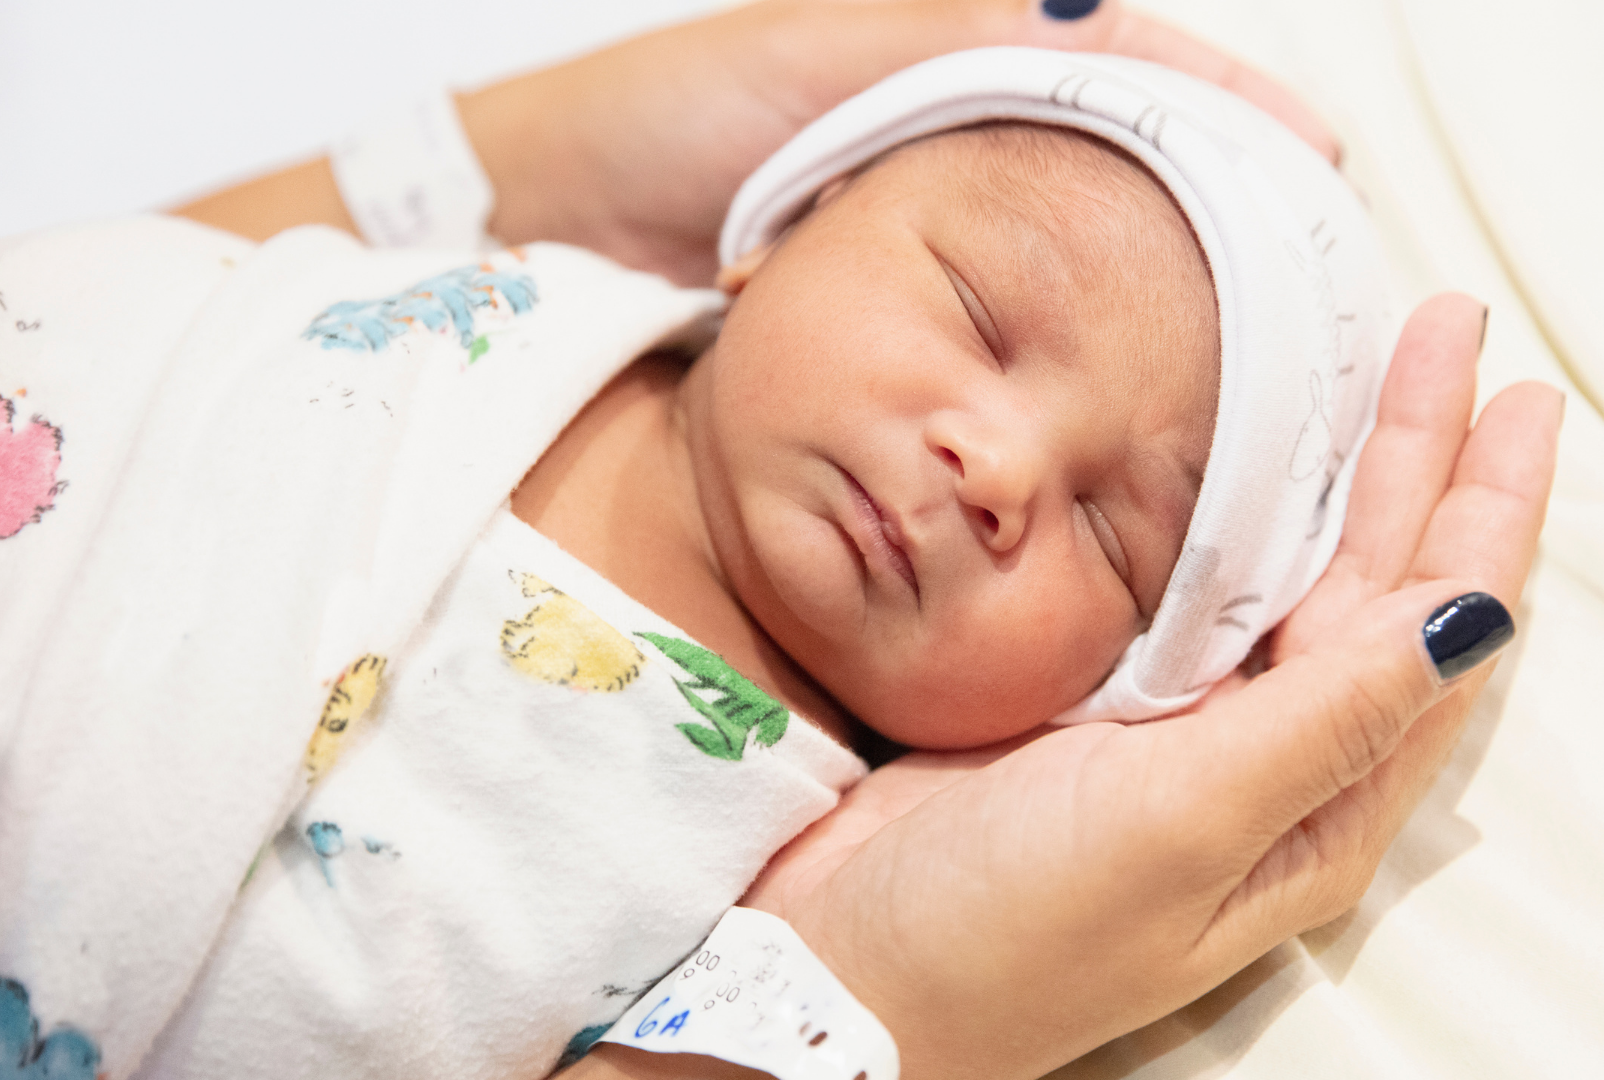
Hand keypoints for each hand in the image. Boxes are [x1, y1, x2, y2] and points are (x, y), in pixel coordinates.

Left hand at [465, 0, 1338, 284]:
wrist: (562, 219)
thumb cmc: (676, 116)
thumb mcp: (824, 52)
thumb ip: (960, 39)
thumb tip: (1094, 18)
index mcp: (958, 56)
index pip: (1127, 64)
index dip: (1224, 108)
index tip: (1316, 159)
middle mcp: (961, 141)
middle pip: (1117, 168)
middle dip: (1210, 211)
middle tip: (1302, 274)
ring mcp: (932, 233)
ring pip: (1070, 254)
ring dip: (1149, 289)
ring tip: (1237, 337)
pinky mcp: (893, 309)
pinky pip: (997, 323)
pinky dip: (1056, 346)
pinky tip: (1105, 382)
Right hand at [729, 294, 1562, 1079]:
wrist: (835, 968)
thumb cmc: (1001, 935)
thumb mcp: (1180, 829)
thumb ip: (1319, 724)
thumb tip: (1468, 621)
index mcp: (1310, 812)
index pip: (1432, 635)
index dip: (1481, 511)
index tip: (1515, 399)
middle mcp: (1256, 766)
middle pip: (1370, 586)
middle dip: (1417, 460)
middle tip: (1448, 338)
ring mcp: (1169, 730)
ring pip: (1282, 578)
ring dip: (1331, 475)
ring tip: (1374, 376)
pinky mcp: (1084, 701)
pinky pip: (1183, 586)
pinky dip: (1222, 510)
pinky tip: (1241, 459)